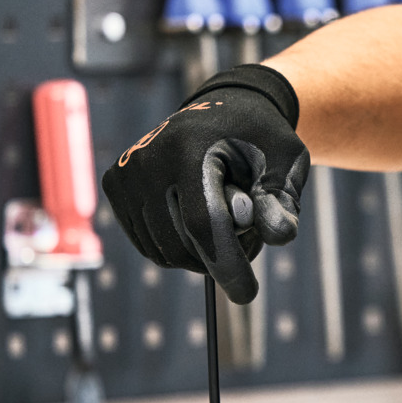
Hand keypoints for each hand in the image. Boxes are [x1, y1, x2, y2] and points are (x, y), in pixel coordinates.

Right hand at [101, 65, 309, 303]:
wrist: (223, 107)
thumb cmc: (261, 140)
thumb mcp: (286, 163)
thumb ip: (282, 201)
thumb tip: (280, 237)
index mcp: (190, 149)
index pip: (202, 223)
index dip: (226, 264)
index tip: (247, 294)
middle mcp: (148, 159)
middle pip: (181, 244)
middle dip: (221, 256)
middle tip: (247, 234)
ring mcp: (126, 172)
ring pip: (163, 251)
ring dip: (200, 254)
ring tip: (224, 222)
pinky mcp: (115, 184)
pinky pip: (148, 244)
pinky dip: (177, 247)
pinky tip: (197, 220)